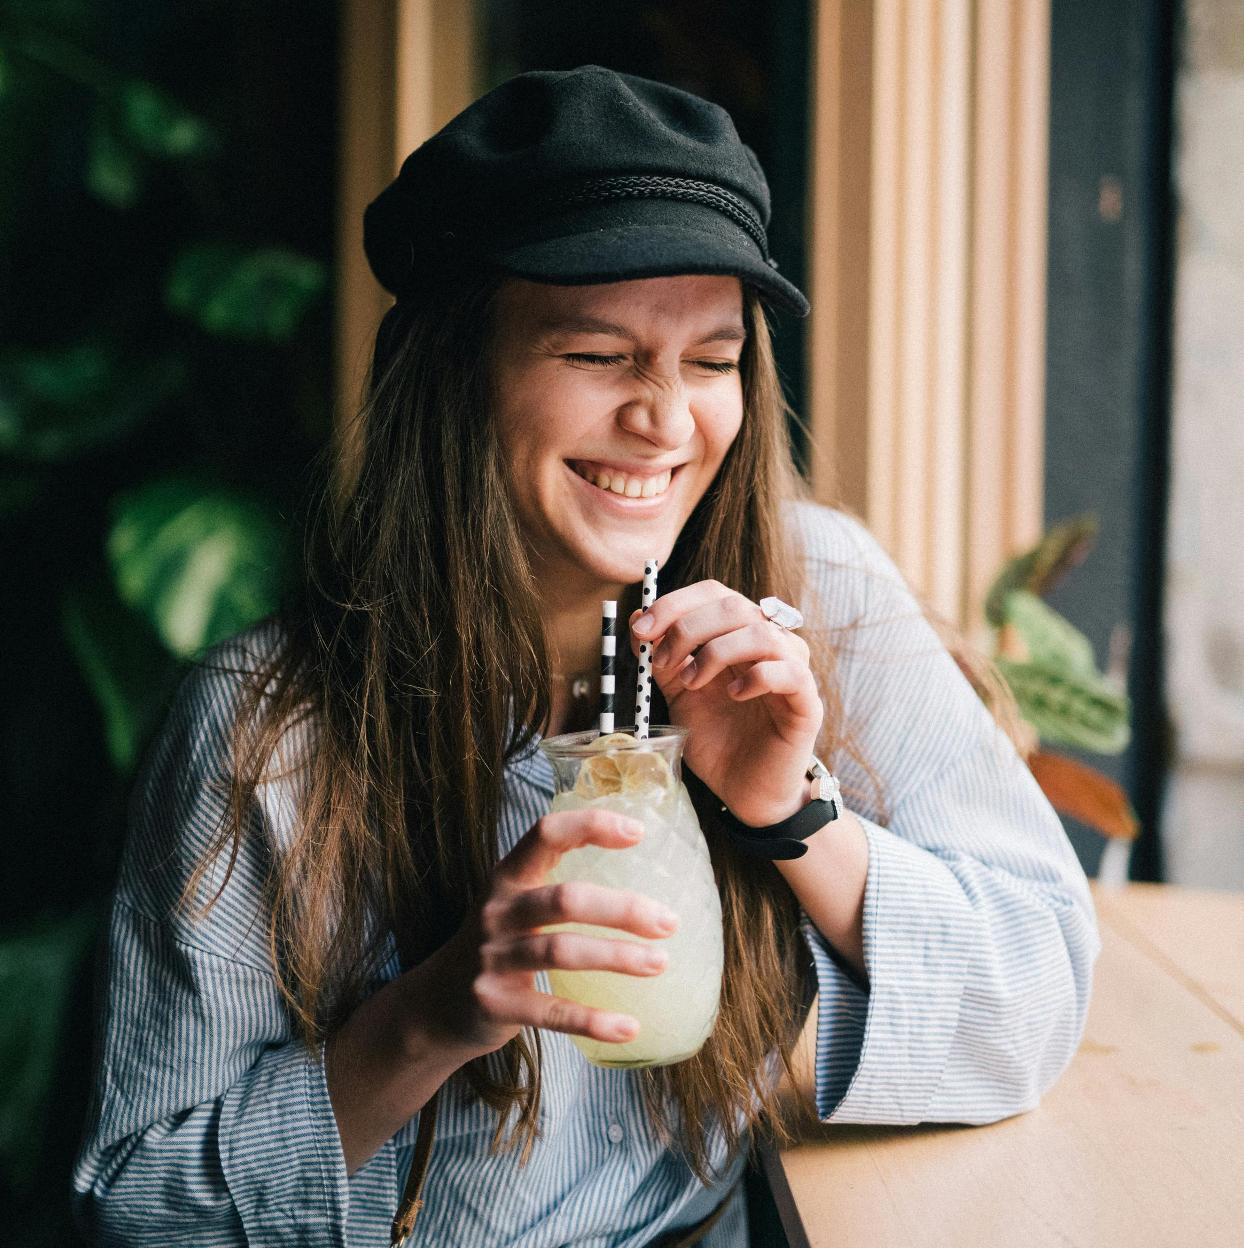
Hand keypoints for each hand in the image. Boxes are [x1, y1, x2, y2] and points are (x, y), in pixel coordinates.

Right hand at [425, 809, 679, 1059]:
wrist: (435, 1006)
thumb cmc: (497, 946)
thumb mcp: (513, 904)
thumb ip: (557, 886)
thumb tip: (641, 878)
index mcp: (507, 877)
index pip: (546, 834)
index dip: (591, 826)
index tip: (639, 833)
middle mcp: (497, 911)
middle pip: (565, 899)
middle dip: (622, 909)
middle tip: (669, 922)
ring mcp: (492, 958)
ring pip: (562, 951)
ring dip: (618, 958)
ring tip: (660, 962)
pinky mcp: (496, 1004)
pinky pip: (552, 1012)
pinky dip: (593, 1020)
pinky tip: (629, 1027)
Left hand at [629, 580, 822, 824]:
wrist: (744, 792)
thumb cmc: (718, 740)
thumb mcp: (679, 694)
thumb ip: (662, 658)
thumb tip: (637, 617)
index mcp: (739, 634)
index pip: (714, 593)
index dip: (676, 603)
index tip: (641, 629)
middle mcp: (770, 642)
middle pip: (733, 606)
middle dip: (687, 628)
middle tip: (662, 663)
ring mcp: (793, 669)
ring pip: (759, 632)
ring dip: (715, 652)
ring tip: (692, 683)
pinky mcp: (807, 701)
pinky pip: (787, 671)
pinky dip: (753, 677)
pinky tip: (732, 694)